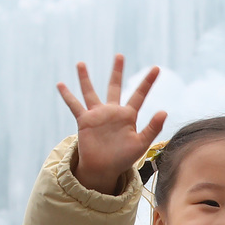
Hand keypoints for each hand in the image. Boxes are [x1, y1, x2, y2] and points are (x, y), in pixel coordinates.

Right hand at [58, 54, 165, 193]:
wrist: (104, 169)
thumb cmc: (123, 158)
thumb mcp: (141, 143)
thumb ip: (152, 128)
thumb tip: (164, 111)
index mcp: (128, 115)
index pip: (139, 94)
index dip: (148, 82)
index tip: (156, 68)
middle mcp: (112, 111)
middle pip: (114, 86)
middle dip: (117, 71)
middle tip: (119, 55)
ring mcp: (97, 115)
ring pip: (90, 92)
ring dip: (85, 78)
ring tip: (81, 64)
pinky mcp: (85, 121)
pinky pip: (74, 105)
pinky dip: (67, 95)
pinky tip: (60, 84)